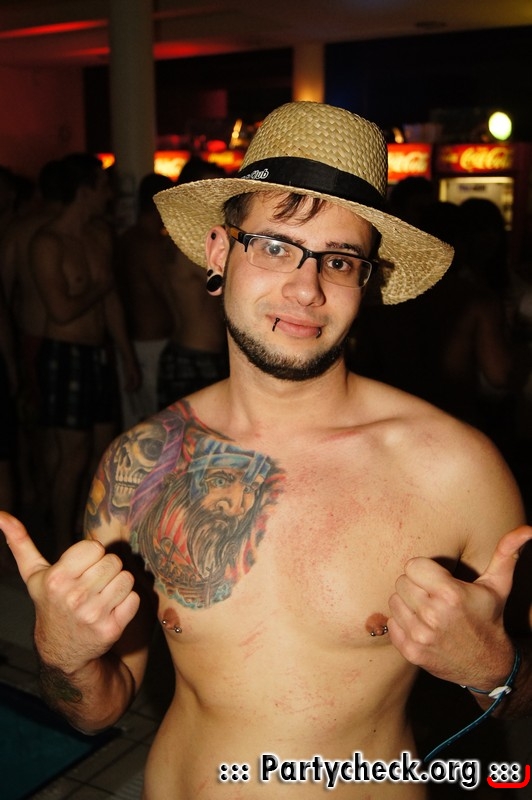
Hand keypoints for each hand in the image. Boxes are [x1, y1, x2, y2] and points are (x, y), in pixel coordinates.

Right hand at [0, 512, 139, 674]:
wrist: (60, 649)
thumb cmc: (50, 603)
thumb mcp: (34, 574)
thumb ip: (20, 542)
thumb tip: (1, 515)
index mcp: (56, 579)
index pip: (94, 547)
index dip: (91, 555)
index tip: (82, 567)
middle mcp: (74, 596)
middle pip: (113, 561)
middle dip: (105, 569)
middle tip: (92, 583)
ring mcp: (93, 614)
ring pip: (126, 578)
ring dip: (118, 585)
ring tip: (101, 595)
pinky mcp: (111, 628)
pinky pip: (134, 598)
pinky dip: (127, 603)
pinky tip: (111, 609)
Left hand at [387, 525, 531, 687]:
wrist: (489, 664)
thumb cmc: (490, 617)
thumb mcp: (498, 585)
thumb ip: (506, 552)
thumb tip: (527, 529)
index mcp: (451, 594)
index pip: (412, 565)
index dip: (424, 570)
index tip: (437, 579)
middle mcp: (433, 615)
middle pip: (401, 582)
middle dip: (416, 586)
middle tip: (433, 595)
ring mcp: (421, 636)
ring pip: (394, 601)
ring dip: (408, 603)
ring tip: (428, 609)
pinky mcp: (412, 652)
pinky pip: (391, 624)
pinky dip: (403, 624)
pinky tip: (422, 626)